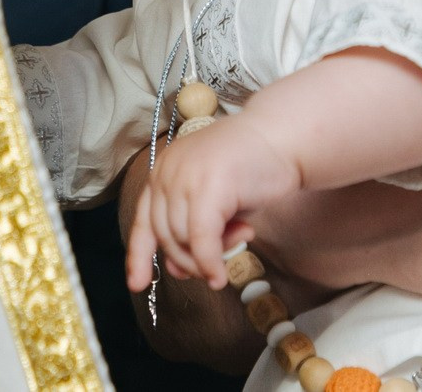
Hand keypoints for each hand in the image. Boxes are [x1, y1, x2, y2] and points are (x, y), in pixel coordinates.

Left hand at [127, 116, 299, 292]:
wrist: (284, 138)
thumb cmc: (253, 169)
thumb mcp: (214, 203)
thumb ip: (192, 231)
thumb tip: (177, 270)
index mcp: (164, 169)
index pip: (143, 219)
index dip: (138, 255)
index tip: (137, 284)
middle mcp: (168, 170)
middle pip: (163, 235)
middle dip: (188, 260)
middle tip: (217, 264)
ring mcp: (186, 176)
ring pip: (181, 241)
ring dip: (207, 259)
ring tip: (240, 239)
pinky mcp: (208, 187)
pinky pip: (201, 241)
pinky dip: (210, 264)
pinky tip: (221, 276)